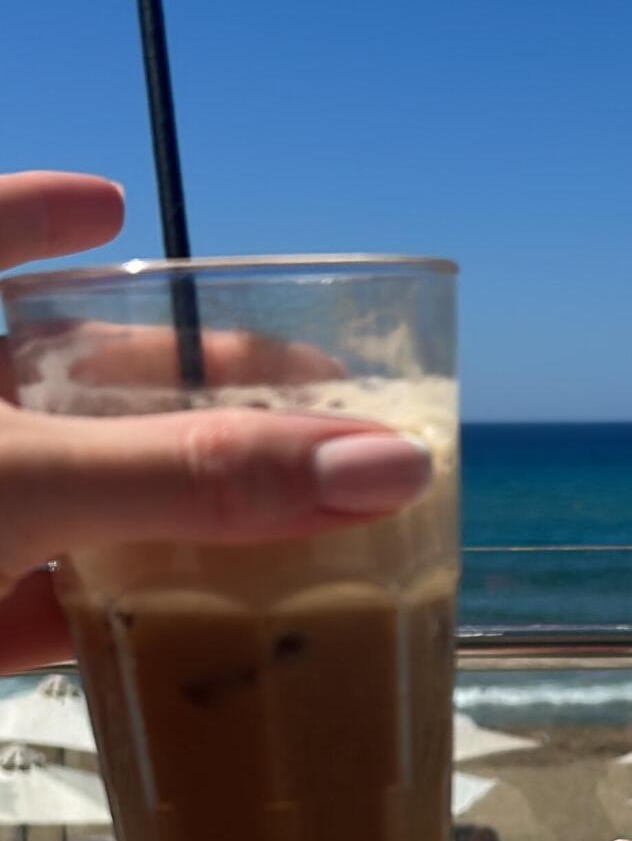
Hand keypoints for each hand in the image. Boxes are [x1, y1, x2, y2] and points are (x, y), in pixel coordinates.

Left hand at [0, 173, 433, 672]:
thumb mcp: (29, 480)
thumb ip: (194, 474)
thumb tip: (387, 464)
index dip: (43, 215)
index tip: (111, 206)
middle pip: (65, 388)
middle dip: (173, 390)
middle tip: (296, 394)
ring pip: (72, 511)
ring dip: (172, 521)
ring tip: (288, 513)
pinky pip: (53, 620)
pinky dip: (128, 628)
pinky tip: (204, 634)